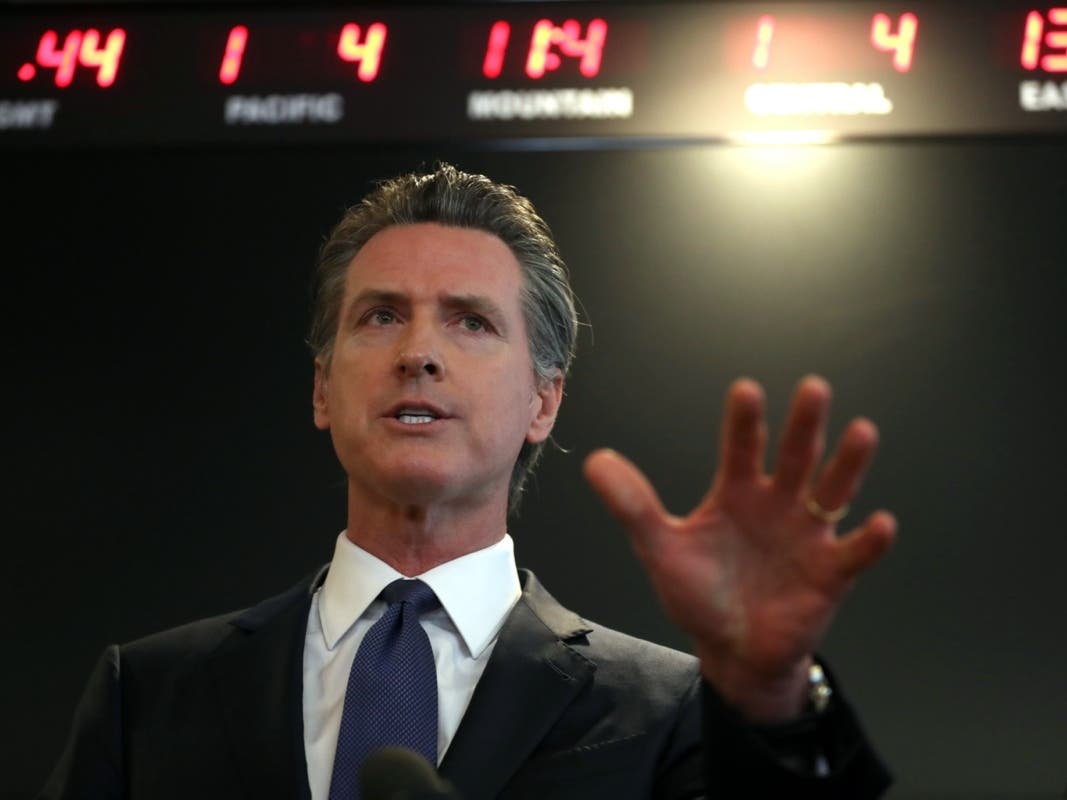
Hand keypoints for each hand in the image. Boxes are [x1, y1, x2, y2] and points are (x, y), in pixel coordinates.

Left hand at [583, 376, 895, 721]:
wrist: (732, 651)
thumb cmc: (700, 594)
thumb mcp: (661, 549)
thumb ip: (633, 506)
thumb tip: (594, 461)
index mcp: (738, 492)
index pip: (742, 447)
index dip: (745, 421)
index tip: (745, 390)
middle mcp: (778, 504)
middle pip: (796, 456)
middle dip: (804, 424)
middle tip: (814, 388)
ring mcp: (808, 535)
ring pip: (834, 492)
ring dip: (848, 464)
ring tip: (862, 432)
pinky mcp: (831, 573)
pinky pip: (855, 553)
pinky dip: (870, 540)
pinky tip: (881, 523)